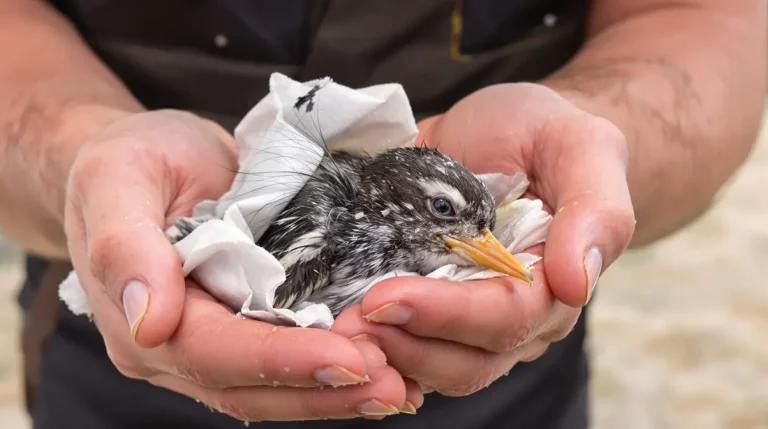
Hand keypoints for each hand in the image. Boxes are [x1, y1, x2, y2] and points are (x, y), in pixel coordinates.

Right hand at [64, 109, 421, 419]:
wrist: (154, 157)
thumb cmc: (134, 158)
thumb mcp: (118, 176)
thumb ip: (125, 245)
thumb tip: (149, 322)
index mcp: (140, 317)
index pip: (213, 353)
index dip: (281, 359)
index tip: (349, 359)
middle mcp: (175, 346)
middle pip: (252, 385)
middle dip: (324, 389)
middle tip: (394, 385)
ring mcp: (213, 341)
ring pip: (274, 388)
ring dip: (337, 393)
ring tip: (400, 388)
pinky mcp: (247, 326)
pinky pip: (289, 363)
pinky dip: (333, 374)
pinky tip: (384, 372)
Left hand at [331, 83, 635, 395]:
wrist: (505, 130)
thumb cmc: (543, 134)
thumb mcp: (580, 146)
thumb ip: (596, 209)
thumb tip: (578, 282)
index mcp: (554, 283)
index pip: (505, 319)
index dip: (448, 315)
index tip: (386, 298)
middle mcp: (517, 315)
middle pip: (468, 359)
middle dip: (406, 346)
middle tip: (347, 325)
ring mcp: (470, 317)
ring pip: (435, 367)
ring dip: (384, 356)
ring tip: (336, 331)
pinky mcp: (432, 307)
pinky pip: (408, 350)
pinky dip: (376, 351)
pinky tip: (339, 335)